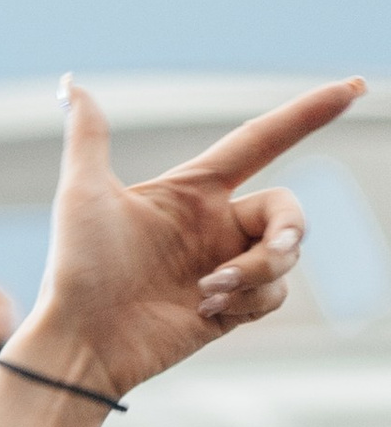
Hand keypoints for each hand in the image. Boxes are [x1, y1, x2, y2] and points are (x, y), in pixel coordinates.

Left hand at [16, 73, 363, 397]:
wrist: (81, 343)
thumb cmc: (77, 269)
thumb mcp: (82, 193)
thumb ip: (89, 134)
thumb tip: (72, 83)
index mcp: (192, 190)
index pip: (263, 139)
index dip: (308, 114)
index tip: (354, 87)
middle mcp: (215, 224)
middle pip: (289, 209)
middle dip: (289, 228)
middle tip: (267, 251)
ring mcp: (225, 267)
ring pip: (287, 255)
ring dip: (257, 271)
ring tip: (207, 291)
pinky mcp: (230, 309)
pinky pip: (274, 294)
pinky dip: (250, 300)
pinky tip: (206, 310)